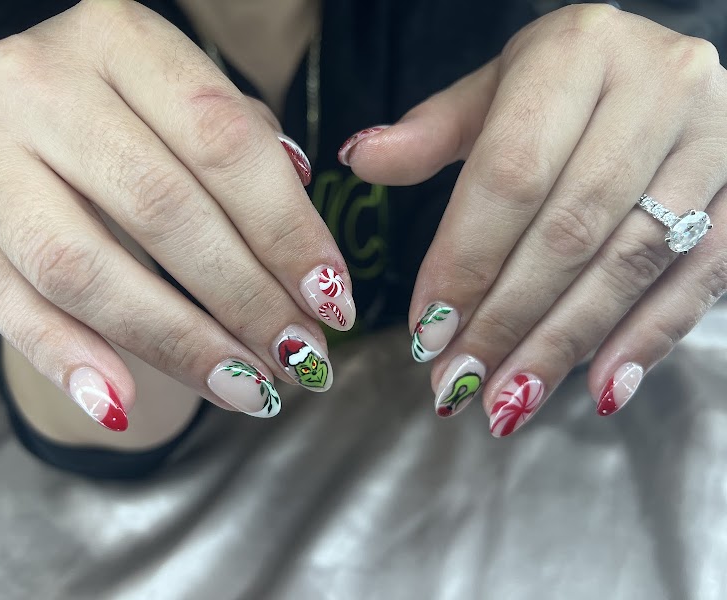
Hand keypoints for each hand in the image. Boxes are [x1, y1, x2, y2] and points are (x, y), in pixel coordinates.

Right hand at [0, 0, 352, 429]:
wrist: (28, 109)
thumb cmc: (134, 114)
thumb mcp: (194, 108)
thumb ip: (253, 165)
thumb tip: (309, 268)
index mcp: (119, 36)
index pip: (222, 142)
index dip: (287, 232)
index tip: (332, 301)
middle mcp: (38, 79)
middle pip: (159, 209)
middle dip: (243, 299)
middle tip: (299, 358)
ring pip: (79, 266)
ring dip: (174, 344)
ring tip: (244, 389)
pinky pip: (0, 298)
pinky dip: (65, 358)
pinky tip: (123, 401)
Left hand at [340, 4, 726, 434]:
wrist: (665, 69)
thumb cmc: (567, 83)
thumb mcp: (500, 86)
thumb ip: (433, 131)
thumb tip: (359, 159)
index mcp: (578, 51)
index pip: (510, 173)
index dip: (465, 260)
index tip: (427, 330)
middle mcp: (657, 88)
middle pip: (569, 230)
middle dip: (506, 319)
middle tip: (457, 381)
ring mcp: (715, 140)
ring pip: (630, 262)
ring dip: (564, 343)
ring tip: (508, 399)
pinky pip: (704, 275)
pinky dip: (650, 337)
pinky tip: (603, 388)